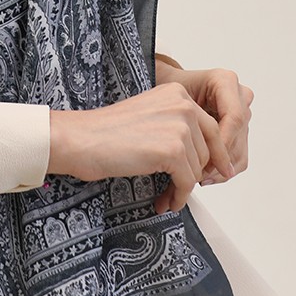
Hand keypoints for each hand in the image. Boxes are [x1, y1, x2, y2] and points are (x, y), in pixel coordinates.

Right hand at [47, 84, 235, 213]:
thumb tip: (203, 157)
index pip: (211, 129)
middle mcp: (184, 104)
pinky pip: (187, 183)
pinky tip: (166, 202)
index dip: (211, 156)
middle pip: (208, 150)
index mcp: (178, 92)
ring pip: (197, 169)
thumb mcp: (151, 115)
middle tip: (178, 190)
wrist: (82, 139)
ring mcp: (180, 126)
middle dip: (194, 174)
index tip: (214, 172)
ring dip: (183, 188)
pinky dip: (178, 197)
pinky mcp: (172, 150)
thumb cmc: (107, 131)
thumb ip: (177, 126)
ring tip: (165, 196)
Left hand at [156, 63, 253, 182]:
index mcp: (225, 81)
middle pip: (239, 135)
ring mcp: (243, 112)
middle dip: (220, 159)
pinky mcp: (241, 129)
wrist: (171, 93)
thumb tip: (194, 147)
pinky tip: (208, 176)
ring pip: (241, 148)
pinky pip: (240, 154)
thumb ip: (189, 117)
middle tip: (200, 175)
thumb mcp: (175, 99)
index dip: (222, 143)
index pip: (234, 118)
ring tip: (200, 178)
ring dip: (223, 169)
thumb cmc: (170, 92)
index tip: (204, 162)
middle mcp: (239, 95)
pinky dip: (224, 169)